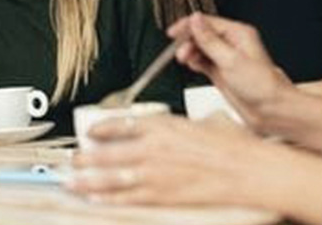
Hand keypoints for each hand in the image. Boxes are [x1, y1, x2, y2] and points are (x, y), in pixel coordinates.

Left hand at [67, 114, 259, 205]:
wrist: (249, 169)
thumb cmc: (233, 146)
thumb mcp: (202, 122)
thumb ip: (179, 127)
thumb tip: (171, 129)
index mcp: (163, 124)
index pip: (120, 123)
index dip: (100, 128)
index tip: (91, 131)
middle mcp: (153, 147)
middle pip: (108, 152)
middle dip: (87, 157)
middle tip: (73, 159)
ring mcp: (156, 173)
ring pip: (111, 177)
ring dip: (88, 180)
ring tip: (72, 181)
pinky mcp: (163, 195)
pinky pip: (128, 197)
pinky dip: (108, 198)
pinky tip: (95, 199)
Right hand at [167, 13, 291, 129]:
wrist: (272, 110)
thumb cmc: (261, 86)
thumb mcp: (230, 60)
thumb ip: (209, 40)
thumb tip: (195, 20)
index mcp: (238, 34)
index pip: (207, 23)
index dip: (189, 26)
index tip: (173, 32)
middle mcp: (232, 44)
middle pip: (202, 35)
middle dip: (188, 42)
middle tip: (180, 53)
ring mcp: (226, 58)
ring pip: (200, 48)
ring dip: (190, 52)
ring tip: (185, 60)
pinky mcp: (221, 72)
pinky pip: (203, 62)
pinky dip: (195, 62)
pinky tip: (192, 66)